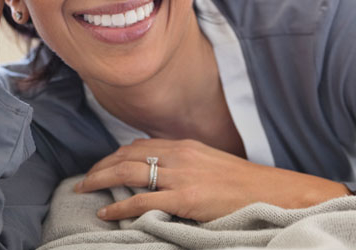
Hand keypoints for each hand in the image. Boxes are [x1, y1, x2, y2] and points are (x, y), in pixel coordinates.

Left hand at [74, 138, 352, 221]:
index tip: (102, 164)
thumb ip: (186, 163)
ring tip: (85, 189)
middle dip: (101, 166)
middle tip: (85, 178)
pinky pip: (143, 201)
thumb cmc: (242, 183)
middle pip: (127, 155)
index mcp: (185, 145)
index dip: (115, 154)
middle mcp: (179, 155)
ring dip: (101, 180)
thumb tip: (163, 171)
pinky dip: (120, 206)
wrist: (270, 192)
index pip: (139, 144)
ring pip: (129, 172)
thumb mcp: (210, 163)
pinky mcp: (184, 199)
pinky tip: (106, 212)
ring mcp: (181, 176)